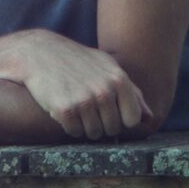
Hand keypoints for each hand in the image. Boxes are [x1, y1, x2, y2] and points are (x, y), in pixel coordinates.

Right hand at [0, 33, 151, 138]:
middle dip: (101, 124)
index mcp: (118, 80)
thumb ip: (131, 91)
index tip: (109, 112)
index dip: (120, 120)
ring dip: (85, 126)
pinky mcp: (65, 109)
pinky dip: (69, 126)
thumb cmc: (77, 61)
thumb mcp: (107, 67)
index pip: (131, 119)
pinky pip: (74, 132)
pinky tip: (64, 109)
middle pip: (112, 129)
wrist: (39, 53)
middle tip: (88, 109)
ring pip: (93, 133)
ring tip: (76, 108)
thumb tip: (149, 116)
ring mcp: (84, 100)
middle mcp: (104, 90)